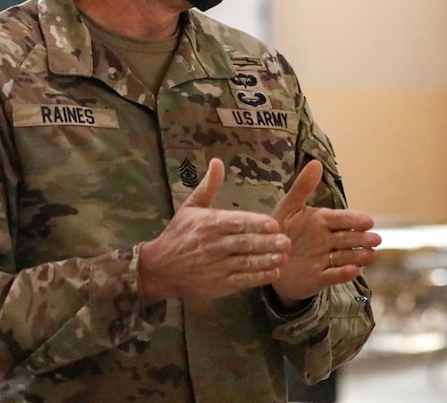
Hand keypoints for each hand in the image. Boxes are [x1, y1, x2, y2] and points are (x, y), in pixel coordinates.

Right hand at [139, 158, 289, 303]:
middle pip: (244, 243)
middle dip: (266, 243)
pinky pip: (241, 280)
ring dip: (266, 260)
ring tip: (284, 257)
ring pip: (245, 262)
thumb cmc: (178, 234)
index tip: (274, 224)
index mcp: (210, 224)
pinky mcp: (218, 285)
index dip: (256, 224)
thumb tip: (217, 161)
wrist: (159, 269)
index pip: (236, 223)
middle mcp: (214, 245)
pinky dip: (258, 277)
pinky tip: (274, 272)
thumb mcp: (191, 207)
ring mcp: (216, 267)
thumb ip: (209, 186)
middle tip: (287, 241)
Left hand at [270, 159, 381, 305]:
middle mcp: (327, 240)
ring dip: (358, 256)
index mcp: (322, 221)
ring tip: (371, 255)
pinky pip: (332, 275)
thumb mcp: (288, 208)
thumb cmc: (282, 231)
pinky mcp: (318, 278)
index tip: (368, 221)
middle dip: (362, 239)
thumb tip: (317, 162)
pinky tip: (353, 271)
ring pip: (345, 256)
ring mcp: (324, 259)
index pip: (341, 219)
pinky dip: (342, 274)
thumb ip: (303, 187)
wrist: (268, 261)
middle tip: (375, 239)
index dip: (354, 220)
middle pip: (348, 238)